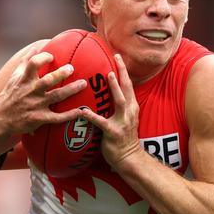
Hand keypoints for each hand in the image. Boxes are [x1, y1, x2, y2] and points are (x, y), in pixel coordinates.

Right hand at [0, 44, 87, 134]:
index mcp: (24, 80)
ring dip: (71, 90)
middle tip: (71, 69)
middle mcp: (30, 92)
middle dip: (61, 74)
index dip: (43, 58)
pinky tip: (81, 110)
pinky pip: (57, 117)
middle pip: (48, 80)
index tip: (52, 56)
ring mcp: (36, 106)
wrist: (0, 119)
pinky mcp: (39, 119)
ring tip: (83, 84)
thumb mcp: (14, 78)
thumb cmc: (9, 96)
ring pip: (56, 97)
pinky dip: (69, 115)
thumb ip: (25, 63)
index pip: (33, 64)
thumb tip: (35, 48)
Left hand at [79, 54, 141, 168]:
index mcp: (131, 106)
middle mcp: (129, 111)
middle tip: (117, 57)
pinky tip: (82, 111)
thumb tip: (106, 92)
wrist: (128, 157)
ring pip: (119, 100)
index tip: (118, 55)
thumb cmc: (122, 137)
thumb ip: (116, 105)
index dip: (124, 70)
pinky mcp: (113, 132)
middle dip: (123, 71)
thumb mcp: (123, 118)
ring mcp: (122, 121)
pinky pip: (101, 122)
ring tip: (107, 75)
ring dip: (114, 87)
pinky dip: (92, 116)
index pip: (128, 84)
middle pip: (127, 87)